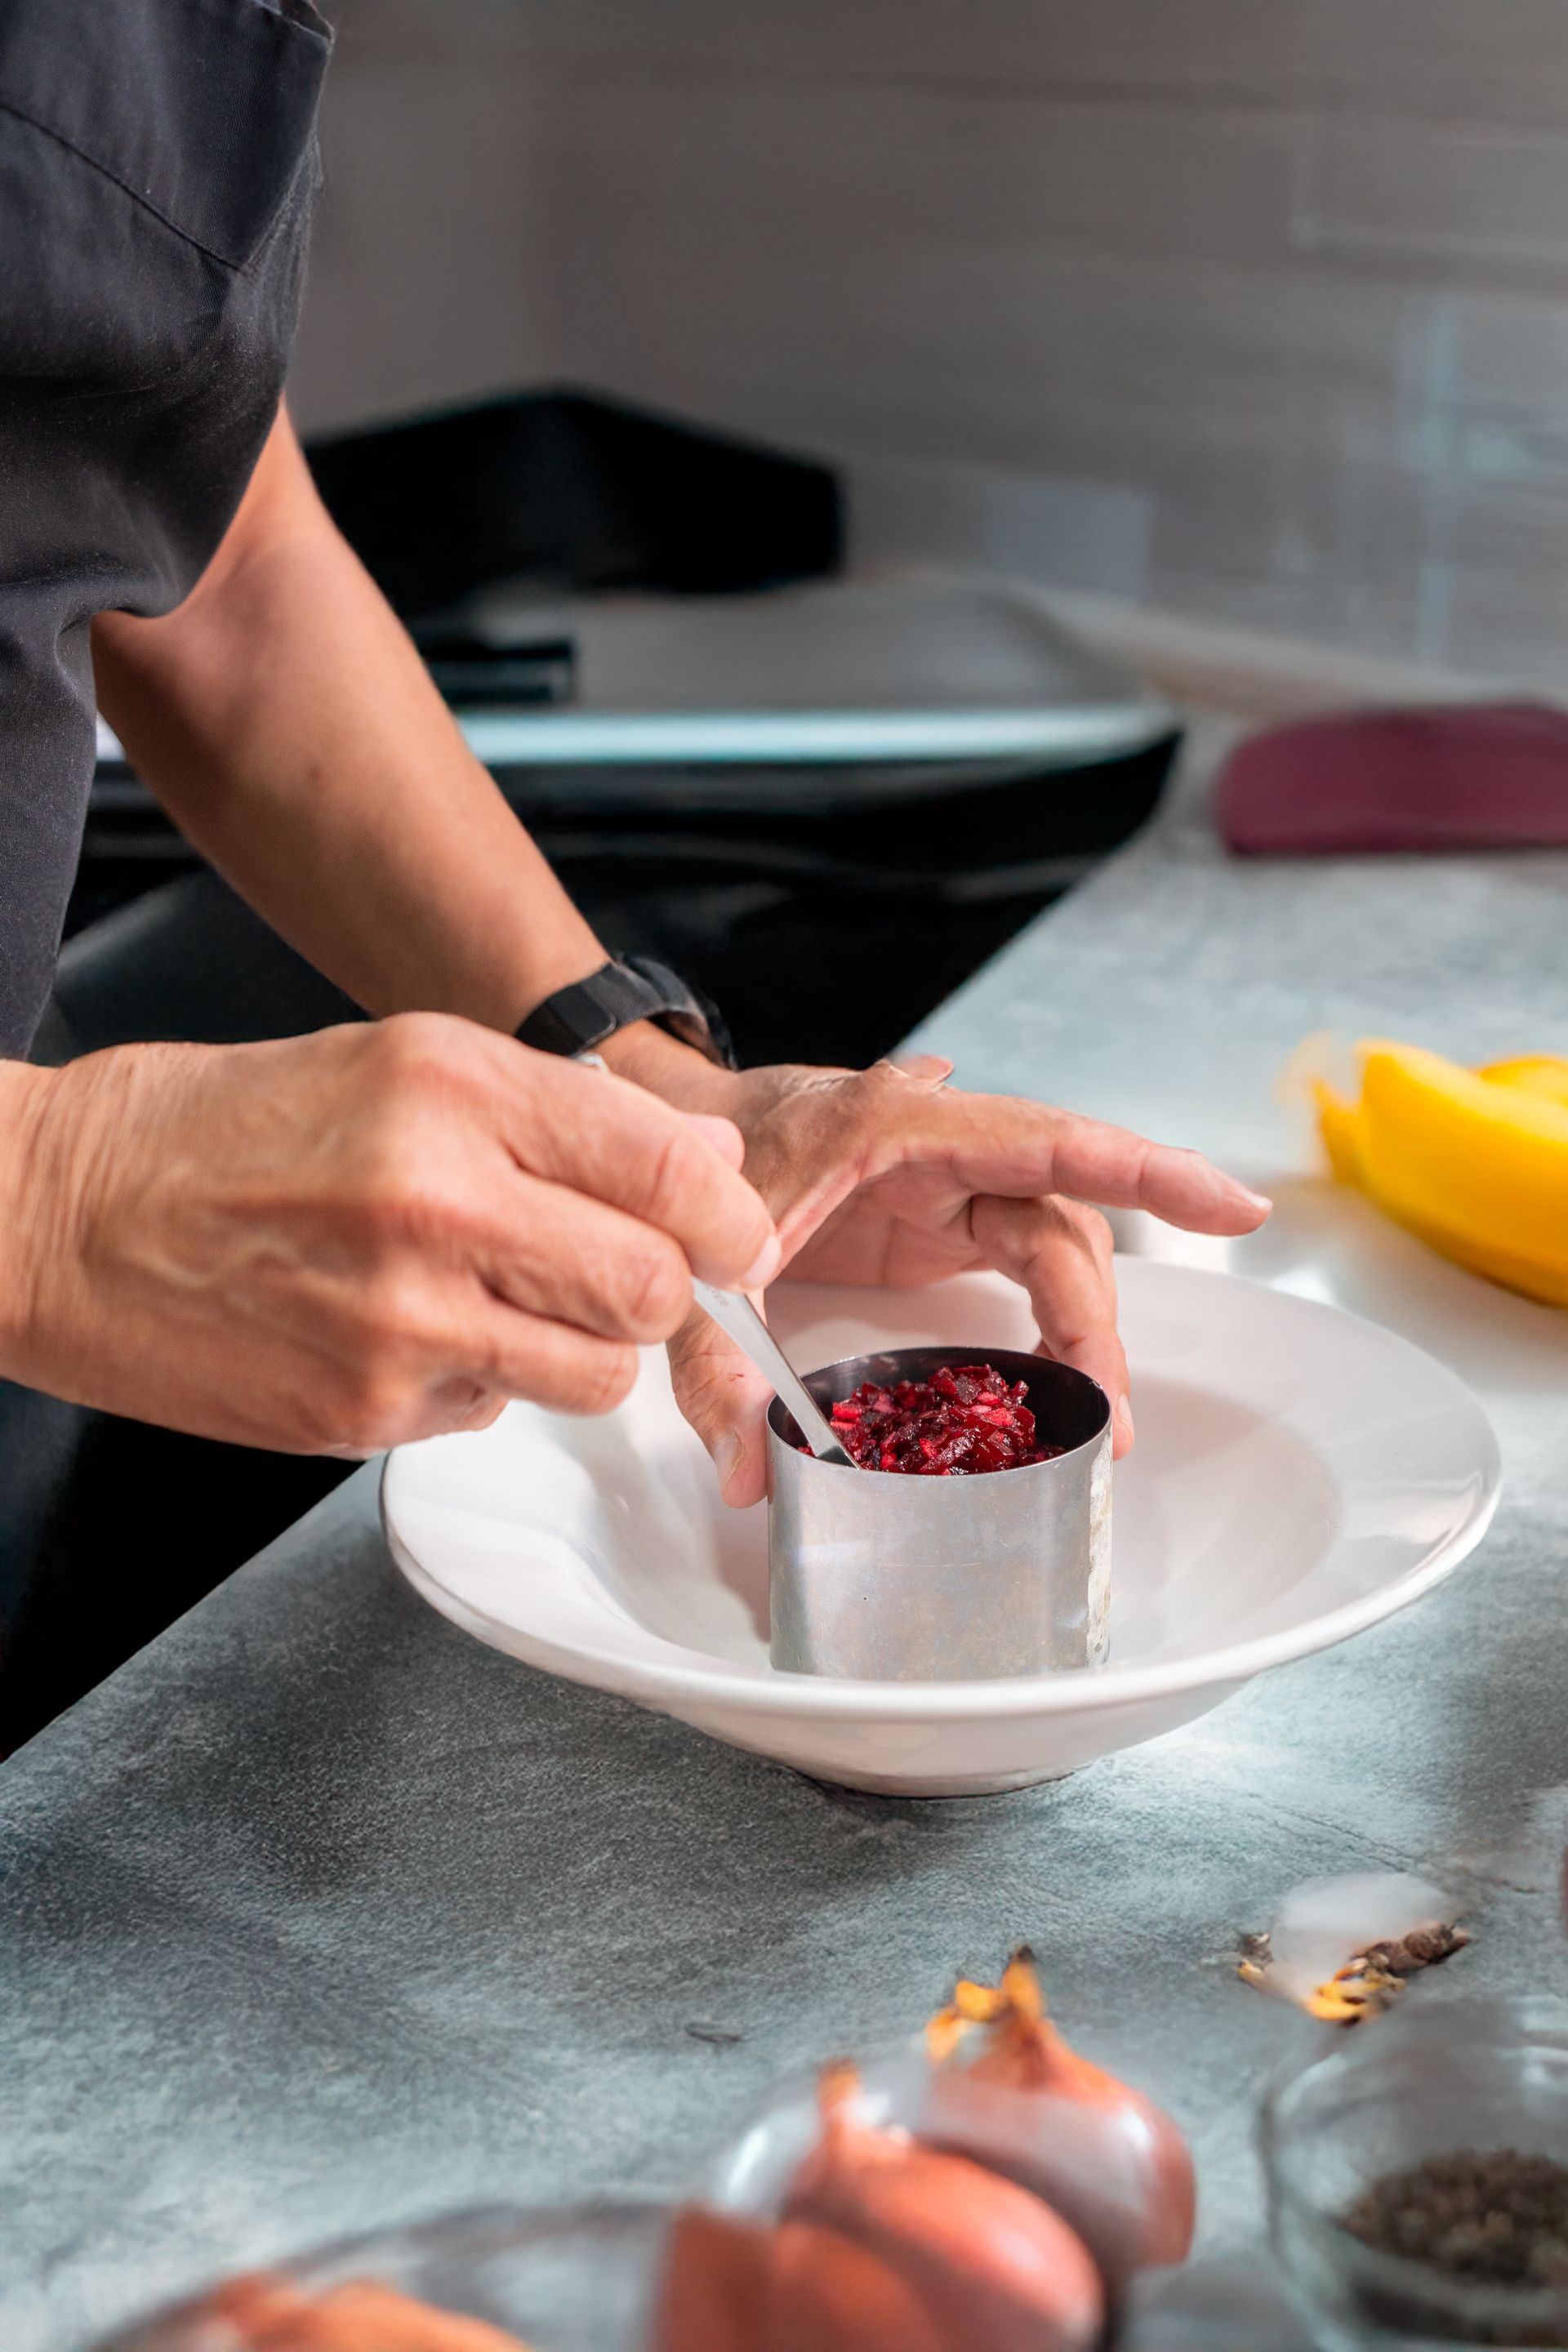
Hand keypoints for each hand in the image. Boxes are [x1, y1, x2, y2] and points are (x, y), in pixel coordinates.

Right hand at [0, 1016, 777, 1453]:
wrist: (54, 1214)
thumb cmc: (218, 1128)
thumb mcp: (394, 1060)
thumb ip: (557, 1113)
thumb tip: (709, 1168)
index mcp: (451, 1088)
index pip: (670, 1168)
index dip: (724, 1214)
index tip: (728, 1232)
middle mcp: (436, 1200)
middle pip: (653, 1287)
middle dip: (657, 1288)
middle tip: (616, 1272)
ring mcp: (400, 1320)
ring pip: (595, 1373)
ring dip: (575, 1346)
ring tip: (491, 1299)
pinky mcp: (363, 1414)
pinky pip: (493, 1412)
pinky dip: (477, 1382)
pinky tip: (401, 1333)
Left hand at [645, 1054, 1270, 1505]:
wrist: (667, 1131)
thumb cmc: (691, 1167)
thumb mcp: (694, 1266)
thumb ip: (716, 1369)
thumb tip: (751, 1475)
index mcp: (897, 1125)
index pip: (1045, 1141)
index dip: (1146, 1168)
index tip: (1236, 1206)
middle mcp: (941, 1141)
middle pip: (1062, 1216)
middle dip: (1097, 1316)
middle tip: (1107, 1418)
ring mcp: (946, 1179)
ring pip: (1056, 1240)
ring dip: (1083, 1326)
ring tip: (1094, 1417)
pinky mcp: (939, 1216)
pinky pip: (1026, 1255)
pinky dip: (1059, 1312)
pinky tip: (1072, 1372)